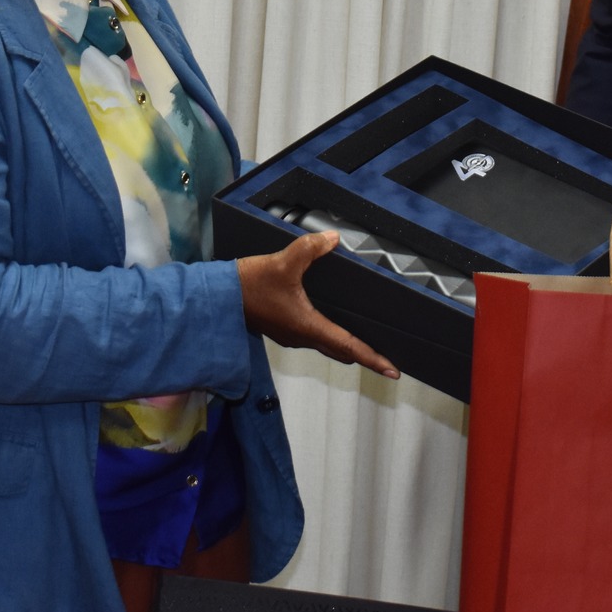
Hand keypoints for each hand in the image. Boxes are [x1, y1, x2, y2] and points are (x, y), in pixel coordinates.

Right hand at [237, 230, 398, 378]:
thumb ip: (310, 249)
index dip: (373, 359)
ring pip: (327, 344)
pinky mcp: (283, 327)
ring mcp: (291, 334)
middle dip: (364, 356)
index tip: (393, 371)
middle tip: (385, 360)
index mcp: (308, 327)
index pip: (349, 346)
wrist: (218, 297)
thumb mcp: (283, 262)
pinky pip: (314, 336)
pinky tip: (331, 322)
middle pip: (341, 350)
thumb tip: (332, 239)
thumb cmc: (249, 286)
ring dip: (346, 346)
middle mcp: (302, 336)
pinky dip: (329, 335)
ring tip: (365, 342)